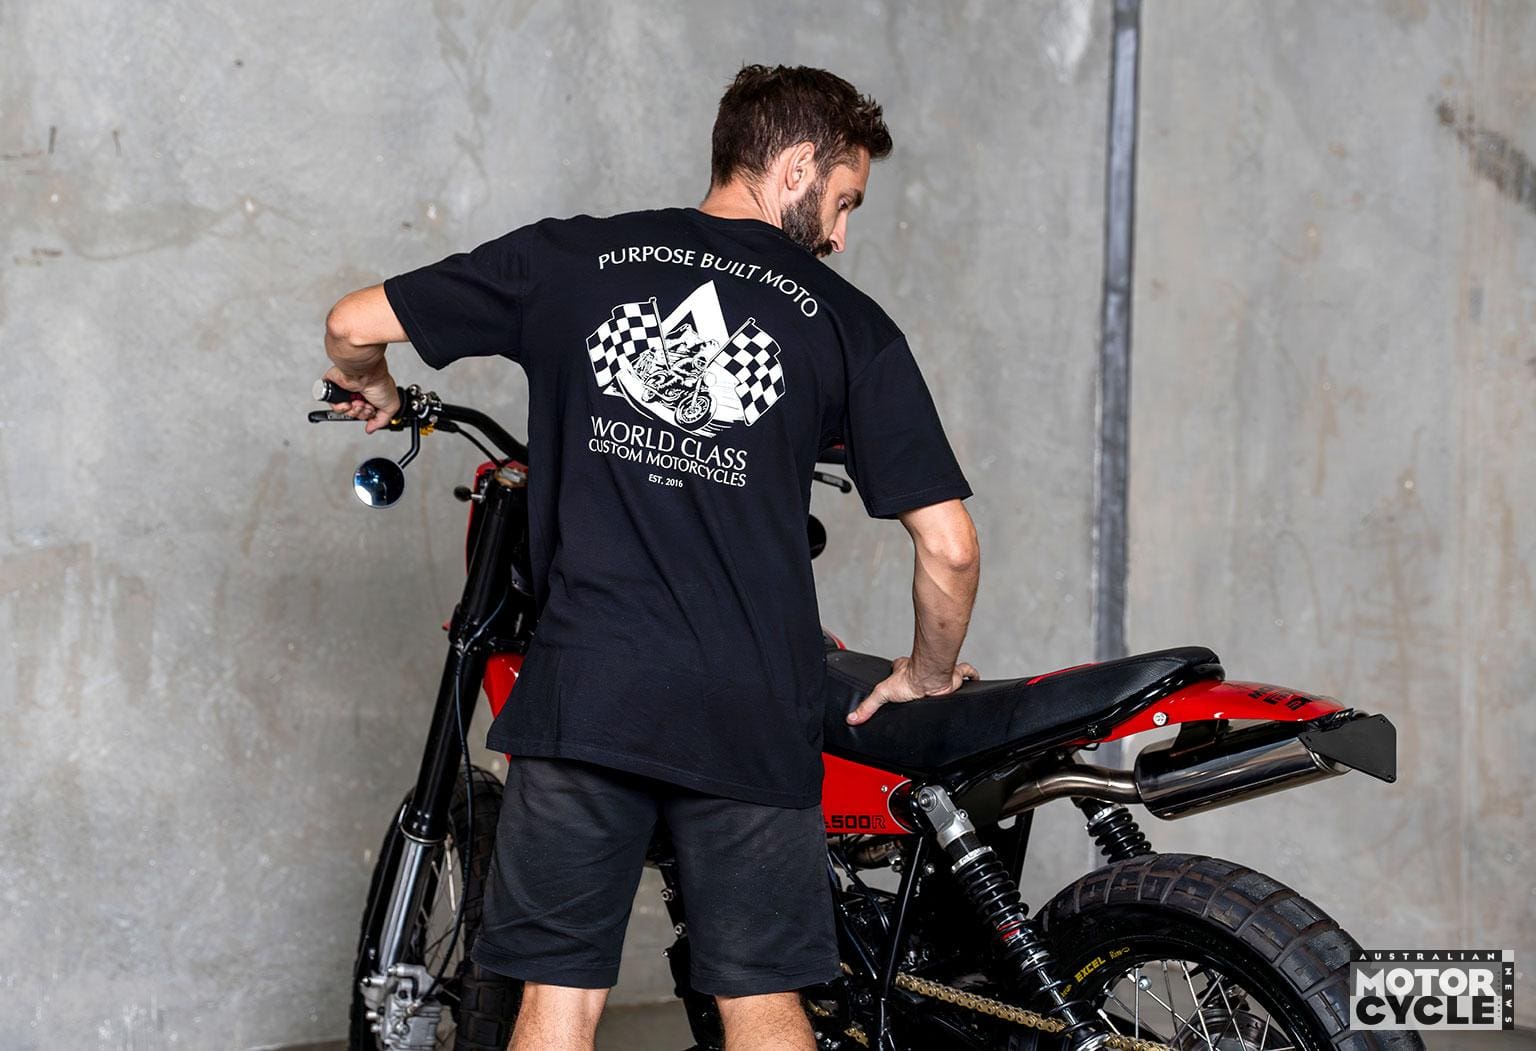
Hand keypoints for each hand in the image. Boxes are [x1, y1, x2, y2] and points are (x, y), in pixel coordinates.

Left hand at [323, 364, 400, 433]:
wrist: (365, 373)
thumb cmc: (379, 382)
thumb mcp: (391, 406)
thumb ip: (382, 421)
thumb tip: (371, 428)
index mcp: (370, 396)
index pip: (366, 415)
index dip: (369, 416)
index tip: (372, 411)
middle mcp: (358, 394)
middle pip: (355, 415)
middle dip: (361, 414)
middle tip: (365, 405)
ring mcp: (346, 392)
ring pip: (344, 412)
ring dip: (352, 411)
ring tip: (358, 402)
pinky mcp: (334, 389)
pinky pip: (333, 405)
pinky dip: (341, 408)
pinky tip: (348, 402)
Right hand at [845, 655, 979, 724]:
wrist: (929, 678)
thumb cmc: (909, 681)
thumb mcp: (883, 694)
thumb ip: (868, 706)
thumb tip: (852, 718)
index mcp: (905, 671)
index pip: (898, 666)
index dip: (899, 670)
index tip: (900, 679)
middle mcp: (923, 670)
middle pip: (923, 669)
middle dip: (923, 674)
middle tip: (926, 686)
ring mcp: (939, 674)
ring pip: (944, 670)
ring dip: (949, 675)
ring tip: (950, 686)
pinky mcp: (953, 678)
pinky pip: (966, 672)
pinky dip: (971, 674)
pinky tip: (973, 679)